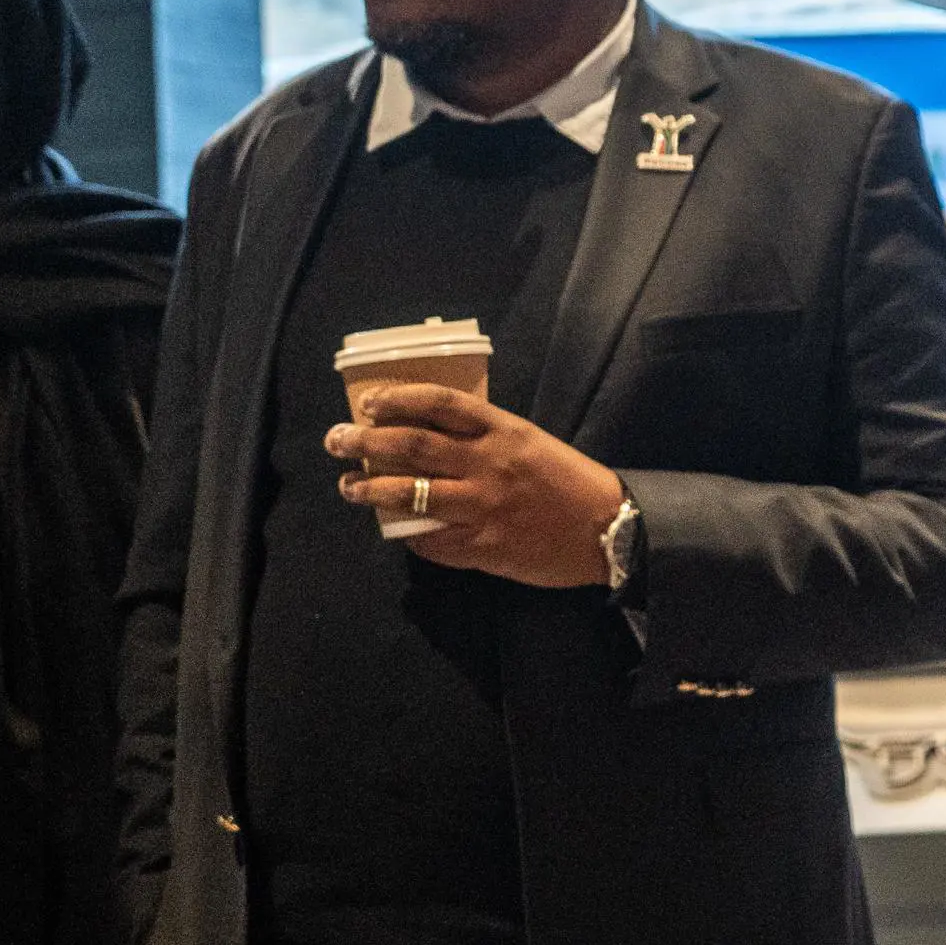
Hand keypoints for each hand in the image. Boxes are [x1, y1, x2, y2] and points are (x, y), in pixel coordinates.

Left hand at [331, 384, 625, 585]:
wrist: (608, 529)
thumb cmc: (568, 481)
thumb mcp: (530, 442)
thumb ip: (485, 438)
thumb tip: (431, 433)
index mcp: (503, 432)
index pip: (441, 404)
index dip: (398, 398)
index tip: (368, 402)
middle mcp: (488, 464)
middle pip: (413, 445)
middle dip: (366, 441)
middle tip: (337, 439)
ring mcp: (483, 507)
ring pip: (410, 494)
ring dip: (371, 489)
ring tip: (349, 487)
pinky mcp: (483, 546)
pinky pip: (433, 541)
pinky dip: (408, 535)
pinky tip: (394, 531)